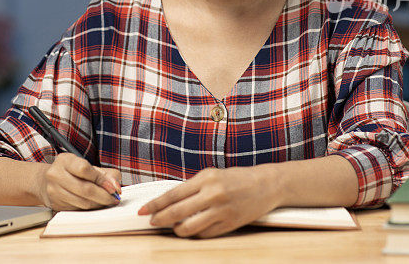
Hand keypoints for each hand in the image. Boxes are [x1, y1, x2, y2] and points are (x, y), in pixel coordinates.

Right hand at [37, 153, 120, 210]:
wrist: (46, 181)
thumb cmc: (71, 172)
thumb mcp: (86, 165)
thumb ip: (106, 174)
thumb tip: (116, 186)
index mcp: (65, 160)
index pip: (84, 169)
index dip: (101, 180)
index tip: (113, 187)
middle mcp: (56, 174)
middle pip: (85, 189)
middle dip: (104, 196)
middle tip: (114, 198)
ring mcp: (54, 191)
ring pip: (82, 202)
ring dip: (98, 204)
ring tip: (106, 201)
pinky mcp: (56, 205)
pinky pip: (78, 209)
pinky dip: (90, 208)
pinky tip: (94, 204)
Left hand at [137, 166, 275, 237]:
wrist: (266, 184)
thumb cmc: (236, 178)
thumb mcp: (212, 175)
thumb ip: (192, 187)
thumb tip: (169, 201)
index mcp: (206, 179)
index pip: (173, 195)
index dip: (155, 205)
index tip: (143, 211)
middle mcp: (212, 194)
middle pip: (176, 212)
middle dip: (160, 219)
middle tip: (152, 221)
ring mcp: (222, 210)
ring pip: (189, 228)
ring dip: (177, 230)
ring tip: (175, 227)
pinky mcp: (230, 224)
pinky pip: (204, 234)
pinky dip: (195, 233)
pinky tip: (192, 229)